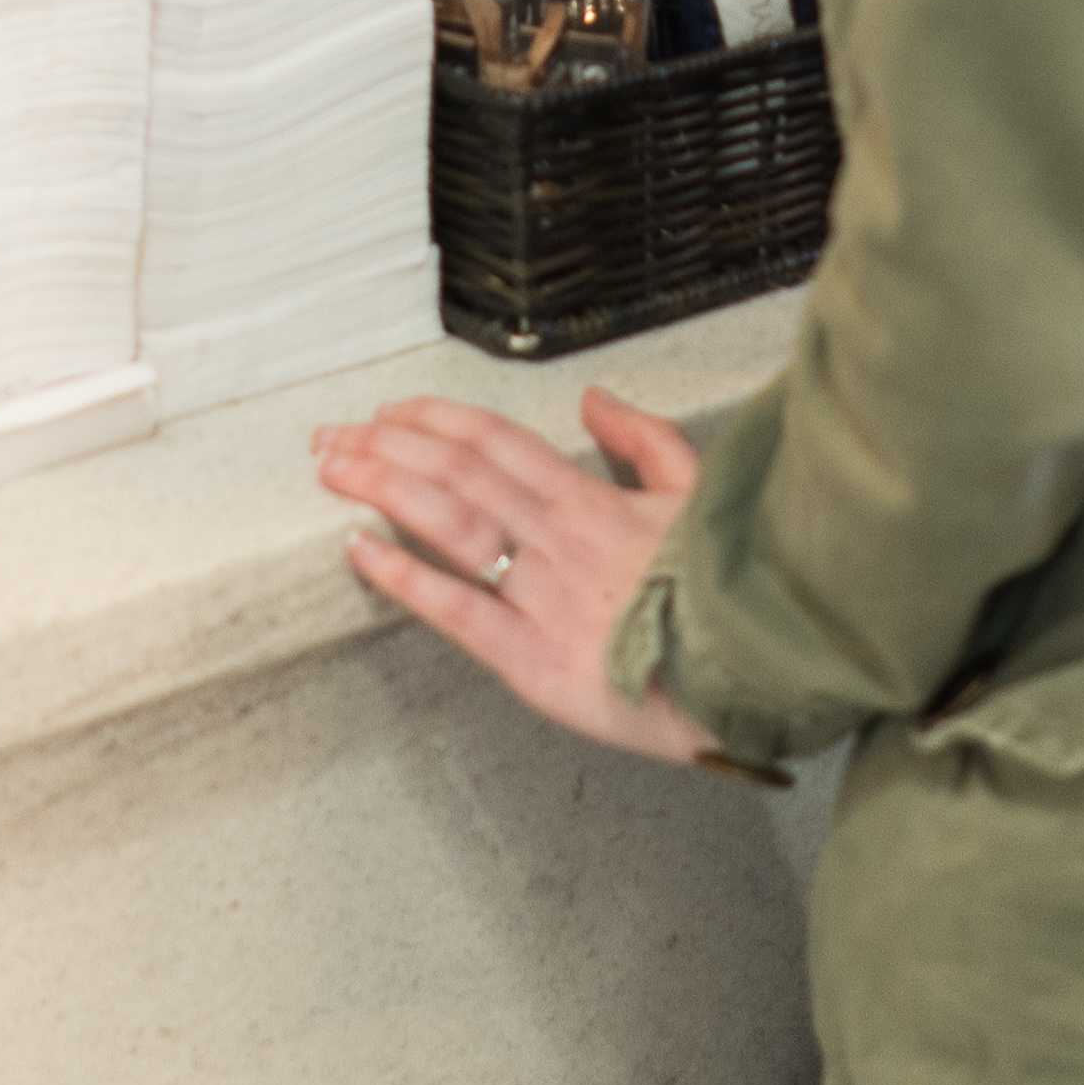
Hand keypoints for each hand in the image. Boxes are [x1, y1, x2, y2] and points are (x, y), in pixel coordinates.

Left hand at [310, 389, 721, 766]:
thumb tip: (592, 401)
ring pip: (450, 525)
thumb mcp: (701, 498)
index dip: (434, 420)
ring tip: (332, 469)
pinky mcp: (534, 661)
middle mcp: (559, 539)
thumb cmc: (728, 593)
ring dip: (384, 488)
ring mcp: (542, 599)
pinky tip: (359, 548)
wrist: (753, 683)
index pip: (496, 442)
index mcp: (593, 502)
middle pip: (457, 475)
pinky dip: (405, 576)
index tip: (388, 411)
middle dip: (387, 447)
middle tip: (330, 436)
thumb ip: (646, 443)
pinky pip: (458, 611)